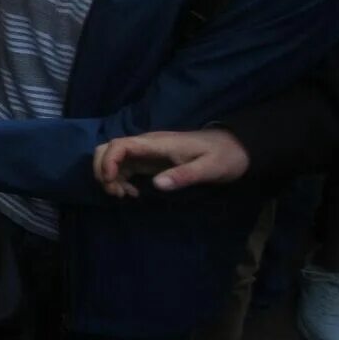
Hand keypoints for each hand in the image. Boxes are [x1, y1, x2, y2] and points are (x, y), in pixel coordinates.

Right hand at [93, 130, 250, 197]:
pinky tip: (132, 193)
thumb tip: (156, 185)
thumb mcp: (209, 168)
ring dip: (110, 177)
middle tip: (117, 193)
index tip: (112, 183)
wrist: (235, 148)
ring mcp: (146, 152)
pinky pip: (124, 167)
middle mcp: (147, 145)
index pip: (120, 145)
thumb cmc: (224, 157)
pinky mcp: (149, 161)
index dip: (108, 162)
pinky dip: (120, 180)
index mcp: (157, 143)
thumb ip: (183, 175)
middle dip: (103, 170)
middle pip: (108, 148)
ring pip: (113, 158)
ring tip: (124, 196)